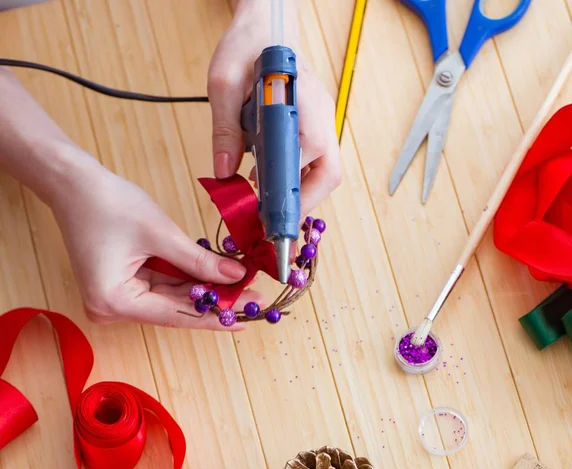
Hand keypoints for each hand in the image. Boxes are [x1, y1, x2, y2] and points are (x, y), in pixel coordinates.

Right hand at [49, 151, 258, 330]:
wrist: (73, 183)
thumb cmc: (108, 203)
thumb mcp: (161, 234)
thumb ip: (199, 261)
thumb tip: (236, 277)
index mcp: (114, 301)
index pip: (176, 315)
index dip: (214, 317)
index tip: (244, 319)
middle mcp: (112, 308)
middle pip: (174, 310)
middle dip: (213, 302)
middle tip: (251, 298)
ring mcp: (117, 298)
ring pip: (171, 299)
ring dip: (204, 291)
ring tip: (241, 286)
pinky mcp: (123, 285)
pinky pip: (162, 286)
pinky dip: (188, 280)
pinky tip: (216, 277)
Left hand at [207, 4, 341, 215]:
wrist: (266, 25)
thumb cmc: (248, 46)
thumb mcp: (224, 83)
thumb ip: (225, 130)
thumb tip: (224, 172)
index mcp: (305, 108)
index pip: (308, 163)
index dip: (291, 194)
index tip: (270, 215)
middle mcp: (322, 119)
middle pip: (328, 176)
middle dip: (303, 203)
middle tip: (274, 220)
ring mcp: (322, 124)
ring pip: (323, 173)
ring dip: (299, 193)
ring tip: (267, 203)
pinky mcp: (314, 127)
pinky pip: (313, 162)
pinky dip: (295, 178)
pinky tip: (268, 179)